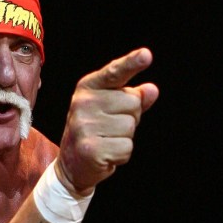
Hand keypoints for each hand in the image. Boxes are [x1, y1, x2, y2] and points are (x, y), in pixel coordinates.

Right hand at [56, 48, 158, 193]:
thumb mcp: (111, 109)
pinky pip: (126, 147)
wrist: (71, 166)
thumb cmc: (95, 132)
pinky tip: (106, 154)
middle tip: (110, 128)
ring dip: (125, 138)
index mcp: (88, 87)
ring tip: (106, 141)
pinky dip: (121, 155)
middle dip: (130, 118)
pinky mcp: (91, 149)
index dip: (131, 63)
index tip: (146, 55)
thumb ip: (132, 98)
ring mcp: (85, 126)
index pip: (115, 72)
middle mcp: (83, 103)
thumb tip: (152, 90)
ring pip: (130, 127)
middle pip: (133, 103)